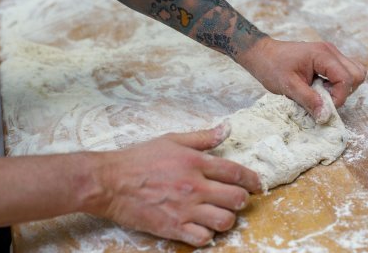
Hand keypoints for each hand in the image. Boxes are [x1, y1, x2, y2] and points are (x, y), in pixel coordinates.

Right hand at [86, 124, 260, 246]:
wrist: (110, 182)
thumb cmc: (139, 159)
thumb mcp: (172, 140)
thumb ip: (202, 137)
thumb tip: (226, 129)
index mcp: (195, 162)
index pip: (235, 172)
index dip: (252, 179)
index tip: (257, 184)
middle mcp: (194, 186)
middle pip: (236, 198)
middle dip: (242, 200)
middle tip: (237, 199)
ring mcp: (185, 209)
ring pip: (224, 220)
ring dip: (227, 218)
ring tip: (219, 213)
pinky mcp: (173, 228)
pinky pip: (203, 238)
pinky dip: (206, 235)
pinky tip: (201, 227)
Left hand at [238, 37, 365, 118]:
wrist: (262, 54)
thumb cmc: (272, 67)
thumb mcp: (288, 86)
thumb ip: (309, 100)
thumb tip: (326, 116)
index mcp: (323, 55)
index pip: (346, 78)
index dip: (338, 97)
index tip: (322, 107)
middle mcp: (331, 52)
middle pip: (357, 75)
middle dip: (343, 92)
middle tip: (323, 98)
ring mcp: (331, 54)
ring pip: (354, 73)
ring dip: (342, 88)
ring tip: (322, 93)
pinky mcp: (328, 59)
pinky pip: (344, 72)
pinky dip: (338, 84)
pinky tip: (321, 88)